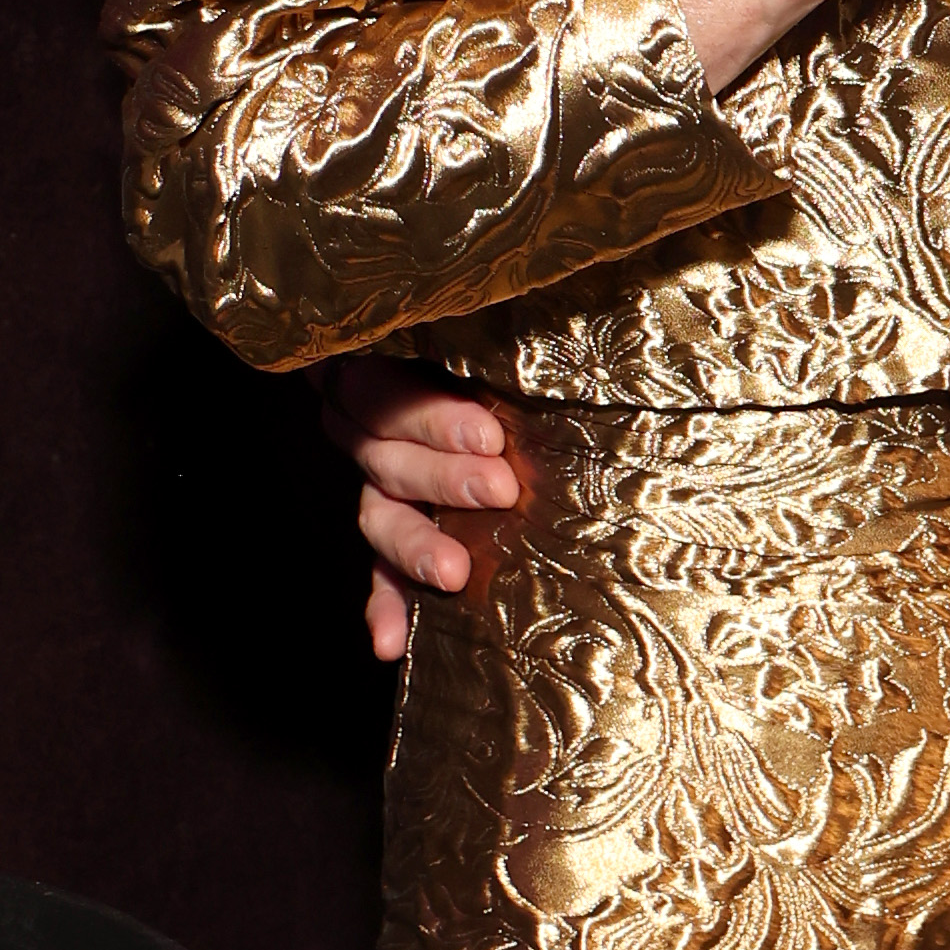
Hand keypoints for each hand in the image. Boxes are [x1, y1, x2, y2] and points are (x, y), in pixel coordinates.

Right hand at [321, 354, 515, 663]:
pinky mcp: (396, 526)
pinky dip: (386, 604)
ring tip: (455, 572)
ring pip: (379, 512)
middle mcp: (374, 423)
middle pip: (383, 452)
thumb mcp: (500, 325)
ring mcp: (381, 478)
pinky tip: (391, 641)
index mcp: (388, 361)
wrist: (521, 374)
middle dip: (442, 476)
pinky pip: (379, 569)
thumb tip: (575, 308)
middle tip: (501, 489)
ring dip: (416, 544)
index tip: (491, 434)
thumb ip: (508, 327)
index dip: (429, 415)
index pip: (381, 389)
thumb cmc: (515, 336)